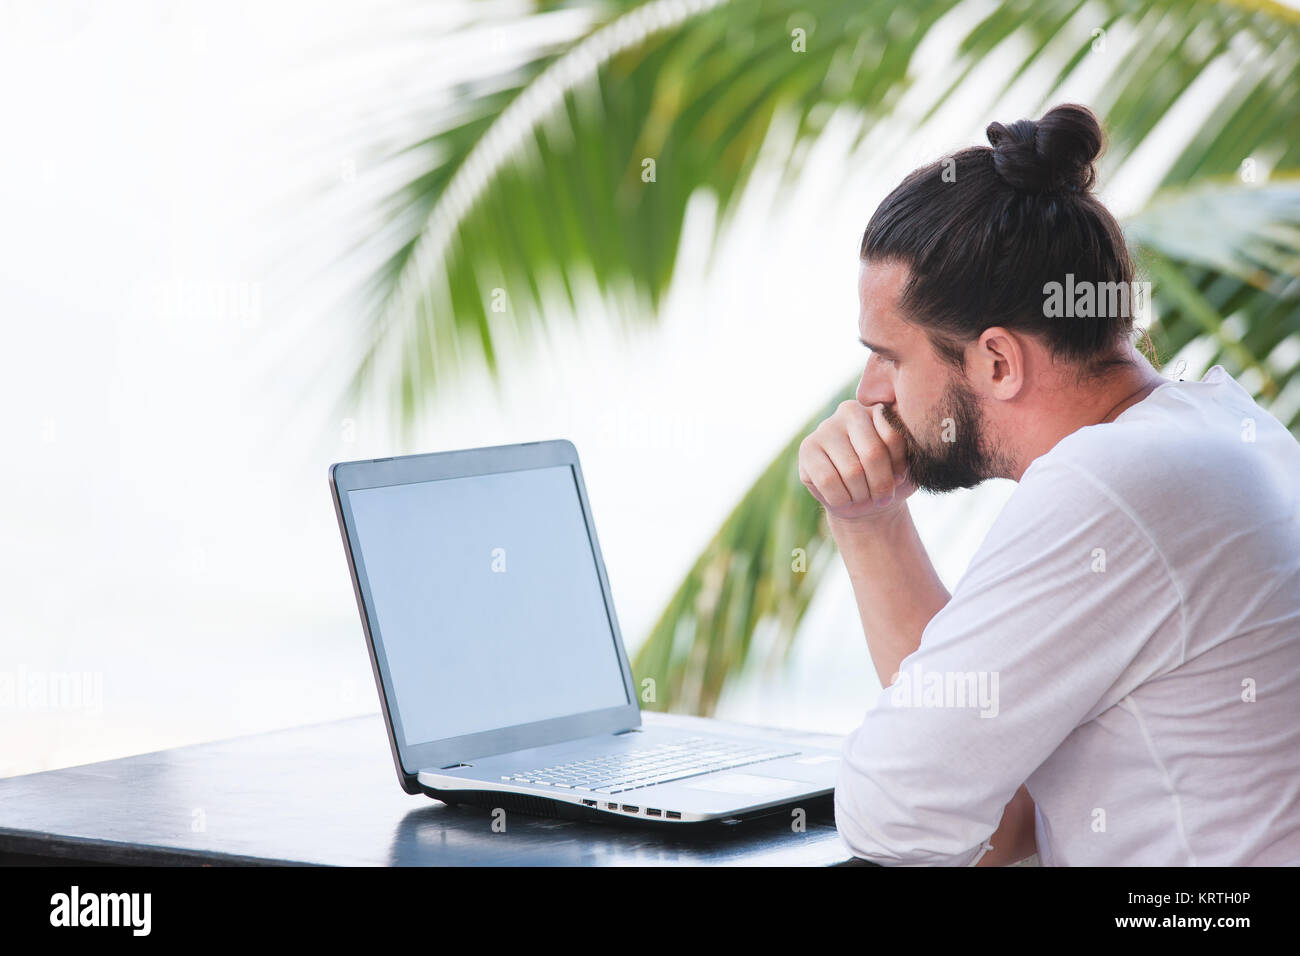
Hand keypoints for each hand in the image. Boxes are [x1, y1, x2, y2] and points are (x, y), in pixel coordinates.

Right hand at [798, 400, 916, 522]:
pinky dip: (841, 499)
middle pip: (872, 454)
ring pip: (851, 471)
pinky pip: (828, 481)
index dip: (899, 468)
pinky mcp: (807, 448)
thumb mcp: (910, 466)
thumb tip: (919, 437)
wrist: (865, 503)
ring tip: (863, 496)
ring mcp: (825, 428)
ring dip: (861, 495)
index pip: (894, 437)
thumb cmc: (890, 480)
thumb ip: (915, 449)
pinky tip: (844, 497)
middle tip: (882, 498)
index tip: (899, 479)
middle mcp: (849, 411)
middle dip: (880, 485)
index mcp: (878, 409)